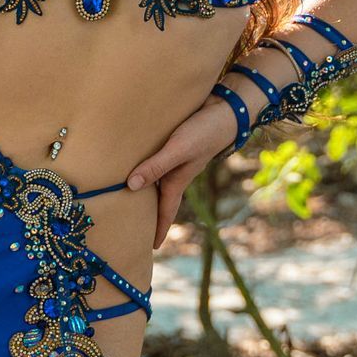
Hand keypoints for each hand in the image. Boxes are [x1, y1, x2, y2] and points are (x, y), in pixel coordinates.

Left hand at [123, 94, 238, 246]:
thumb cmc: (203, 131)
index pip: (165, 211)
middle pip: (160, 199)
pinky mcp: (174, 143)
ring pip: (158, 180)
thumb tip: (131, 186)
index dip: (158, 229)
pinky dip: (147, 167)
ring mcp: (176, 159)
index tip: (152, 248)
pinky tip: (136, 162)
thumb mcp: (178, 150)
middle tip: (136, 228)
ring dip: (146, 190)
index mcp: (177, 180)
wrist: (225, 108)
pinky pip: (157, 161)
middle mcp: (176, 173)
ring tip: (131, 199)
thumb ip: (156, 166)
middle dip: (150, 215)